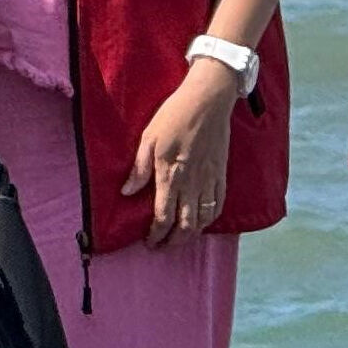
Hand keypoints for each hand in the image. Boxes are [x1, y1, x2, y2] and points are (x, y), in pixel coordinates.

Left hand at [124, 62, 238, 246]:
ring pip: (203, 219)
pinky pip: (218, 204)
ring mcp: (209, 180)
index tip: (149, 241)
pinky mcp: (221, 173)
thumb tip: (126, 192)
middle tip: (163, 246)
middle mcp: (191, 183)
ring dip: (191, 234)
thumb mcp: (148, 138)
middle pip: (185, 224)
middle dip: (173, 241)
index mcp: (170, 175)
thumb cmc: (174, 116)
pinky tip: (203, 222)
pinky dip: (210, 219)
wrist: (207, 100)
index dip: (156, 234)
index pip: (163, 216)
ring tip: (181, 239)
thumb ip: (139, 168)